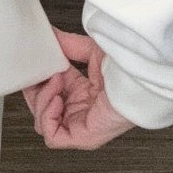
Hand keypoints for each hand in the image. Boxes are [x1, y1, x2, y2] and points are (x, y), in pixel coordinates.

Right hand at [22, 27, 137, 149]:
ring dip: (42, 100)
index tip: (32, 65)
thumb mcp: (91, 50)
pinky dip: (48, 117)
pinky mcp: (83, 138)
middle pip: (41, 109)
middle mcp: (79, 111)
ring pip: (43, 123)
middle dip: (35, 91)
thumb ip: (67, 45)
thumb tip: (48, 34)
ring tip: (55, 81)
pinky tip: (57, 99)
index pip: (47, 92)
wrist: (140, 79)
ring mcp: (80, 127)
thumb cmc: (126, 68)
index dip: (37, 80)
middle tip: (38, 73)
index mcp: (81, 93)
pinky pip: (53, 137)